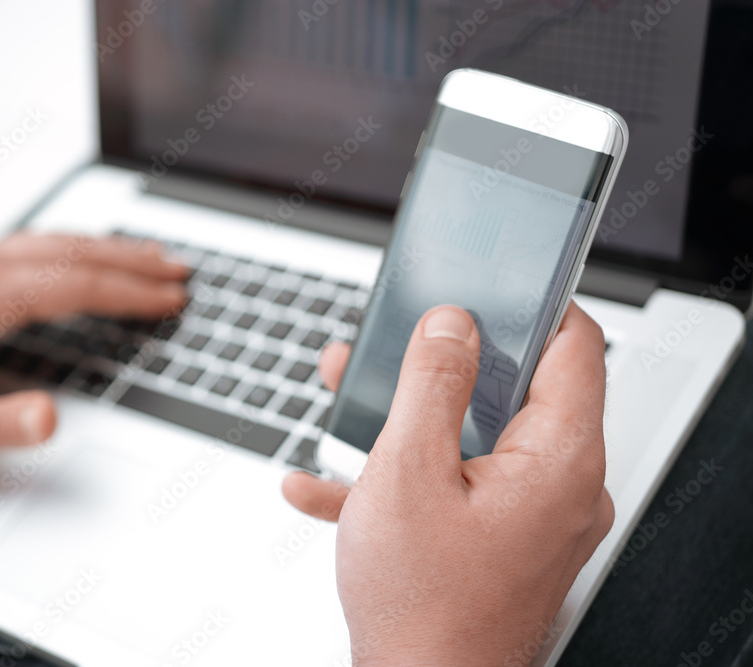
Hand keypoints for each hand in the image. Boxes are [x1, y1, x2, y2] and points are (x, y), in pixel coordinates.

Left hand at [0, 233, 187, 473]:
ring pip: (53, 243)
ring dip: (106, 249)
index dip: (130, 293)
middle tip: (179, 271)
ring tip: (150, 258)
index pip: (75, 285)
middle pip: (71, 252)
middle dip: (132, 262)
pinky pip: (33, 247)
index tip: (170, 299)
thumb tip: (52, 417)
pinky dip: (74, 250)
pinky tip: (88, 258)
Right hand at [283, 303, 613, 665]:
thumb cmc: (422, 609)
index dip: (532, 304)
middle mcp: (558, 486)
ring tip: (347, 403)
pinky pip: (452, 489)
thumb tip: (451, 324)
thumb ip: (431, 384)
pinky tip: (326, 485)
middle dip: (441, 362)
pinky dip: (400, 478)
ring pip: (473, 437)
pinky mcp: (498, 541)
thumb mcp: (408, 473)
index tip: (487, 285)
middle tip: (394, 344)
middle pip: (513, 389)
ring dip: (407, 417)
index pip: (573, 346)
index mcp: (557, 459)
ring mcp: (530, 517)